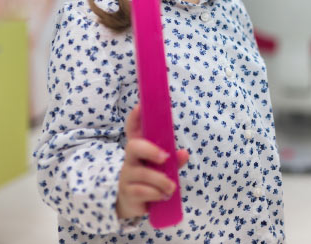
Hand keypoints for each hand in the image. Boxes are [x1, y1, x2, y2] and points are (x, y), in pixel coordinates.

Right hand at [116, 103, 189, 219]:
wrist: (133, 205)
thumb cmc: (150, 180)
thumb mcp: (163, 169)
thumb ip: (174, 160)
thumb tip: (184, 153)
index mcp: (139, 149)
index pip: (133, 129)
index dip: (135, 118)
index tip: (140, 106)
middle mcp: (130, 159)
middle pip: (133, 146)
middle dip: (150, 150)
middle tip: (165, 158)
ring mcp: (126, 175)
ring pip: (143, 173)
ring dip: (161, 181)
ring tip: (171, 188)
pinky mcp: (127, 192)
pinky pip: (142, 191)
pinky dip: (156, 194)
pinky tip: (162, 196)